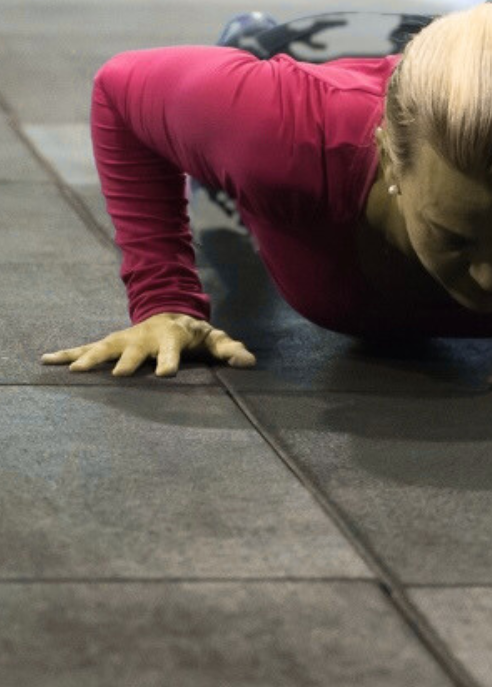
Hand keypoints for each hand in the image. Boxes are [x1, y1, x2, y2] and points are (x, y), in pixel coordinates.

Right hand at [41, 312, 256, 377]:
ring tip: (76, 371)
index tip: (165, 374)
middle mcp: (144, 338)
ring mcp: (125, 339)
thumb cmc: (193, 332)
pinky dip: (67, 355)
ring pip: (105, 348)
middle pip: (134, 351)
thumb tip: (250, 362)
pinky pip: (85, 348)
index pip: (172, 351)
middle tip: (120, 375)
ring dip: (91, 359)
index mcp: (171, 337)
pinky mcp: (111, 343)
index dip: (169, 361)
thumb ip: (230, 350)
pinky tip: (46, 362)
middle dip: (127, 361)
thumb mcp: (213, 339)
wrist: (169, 311)